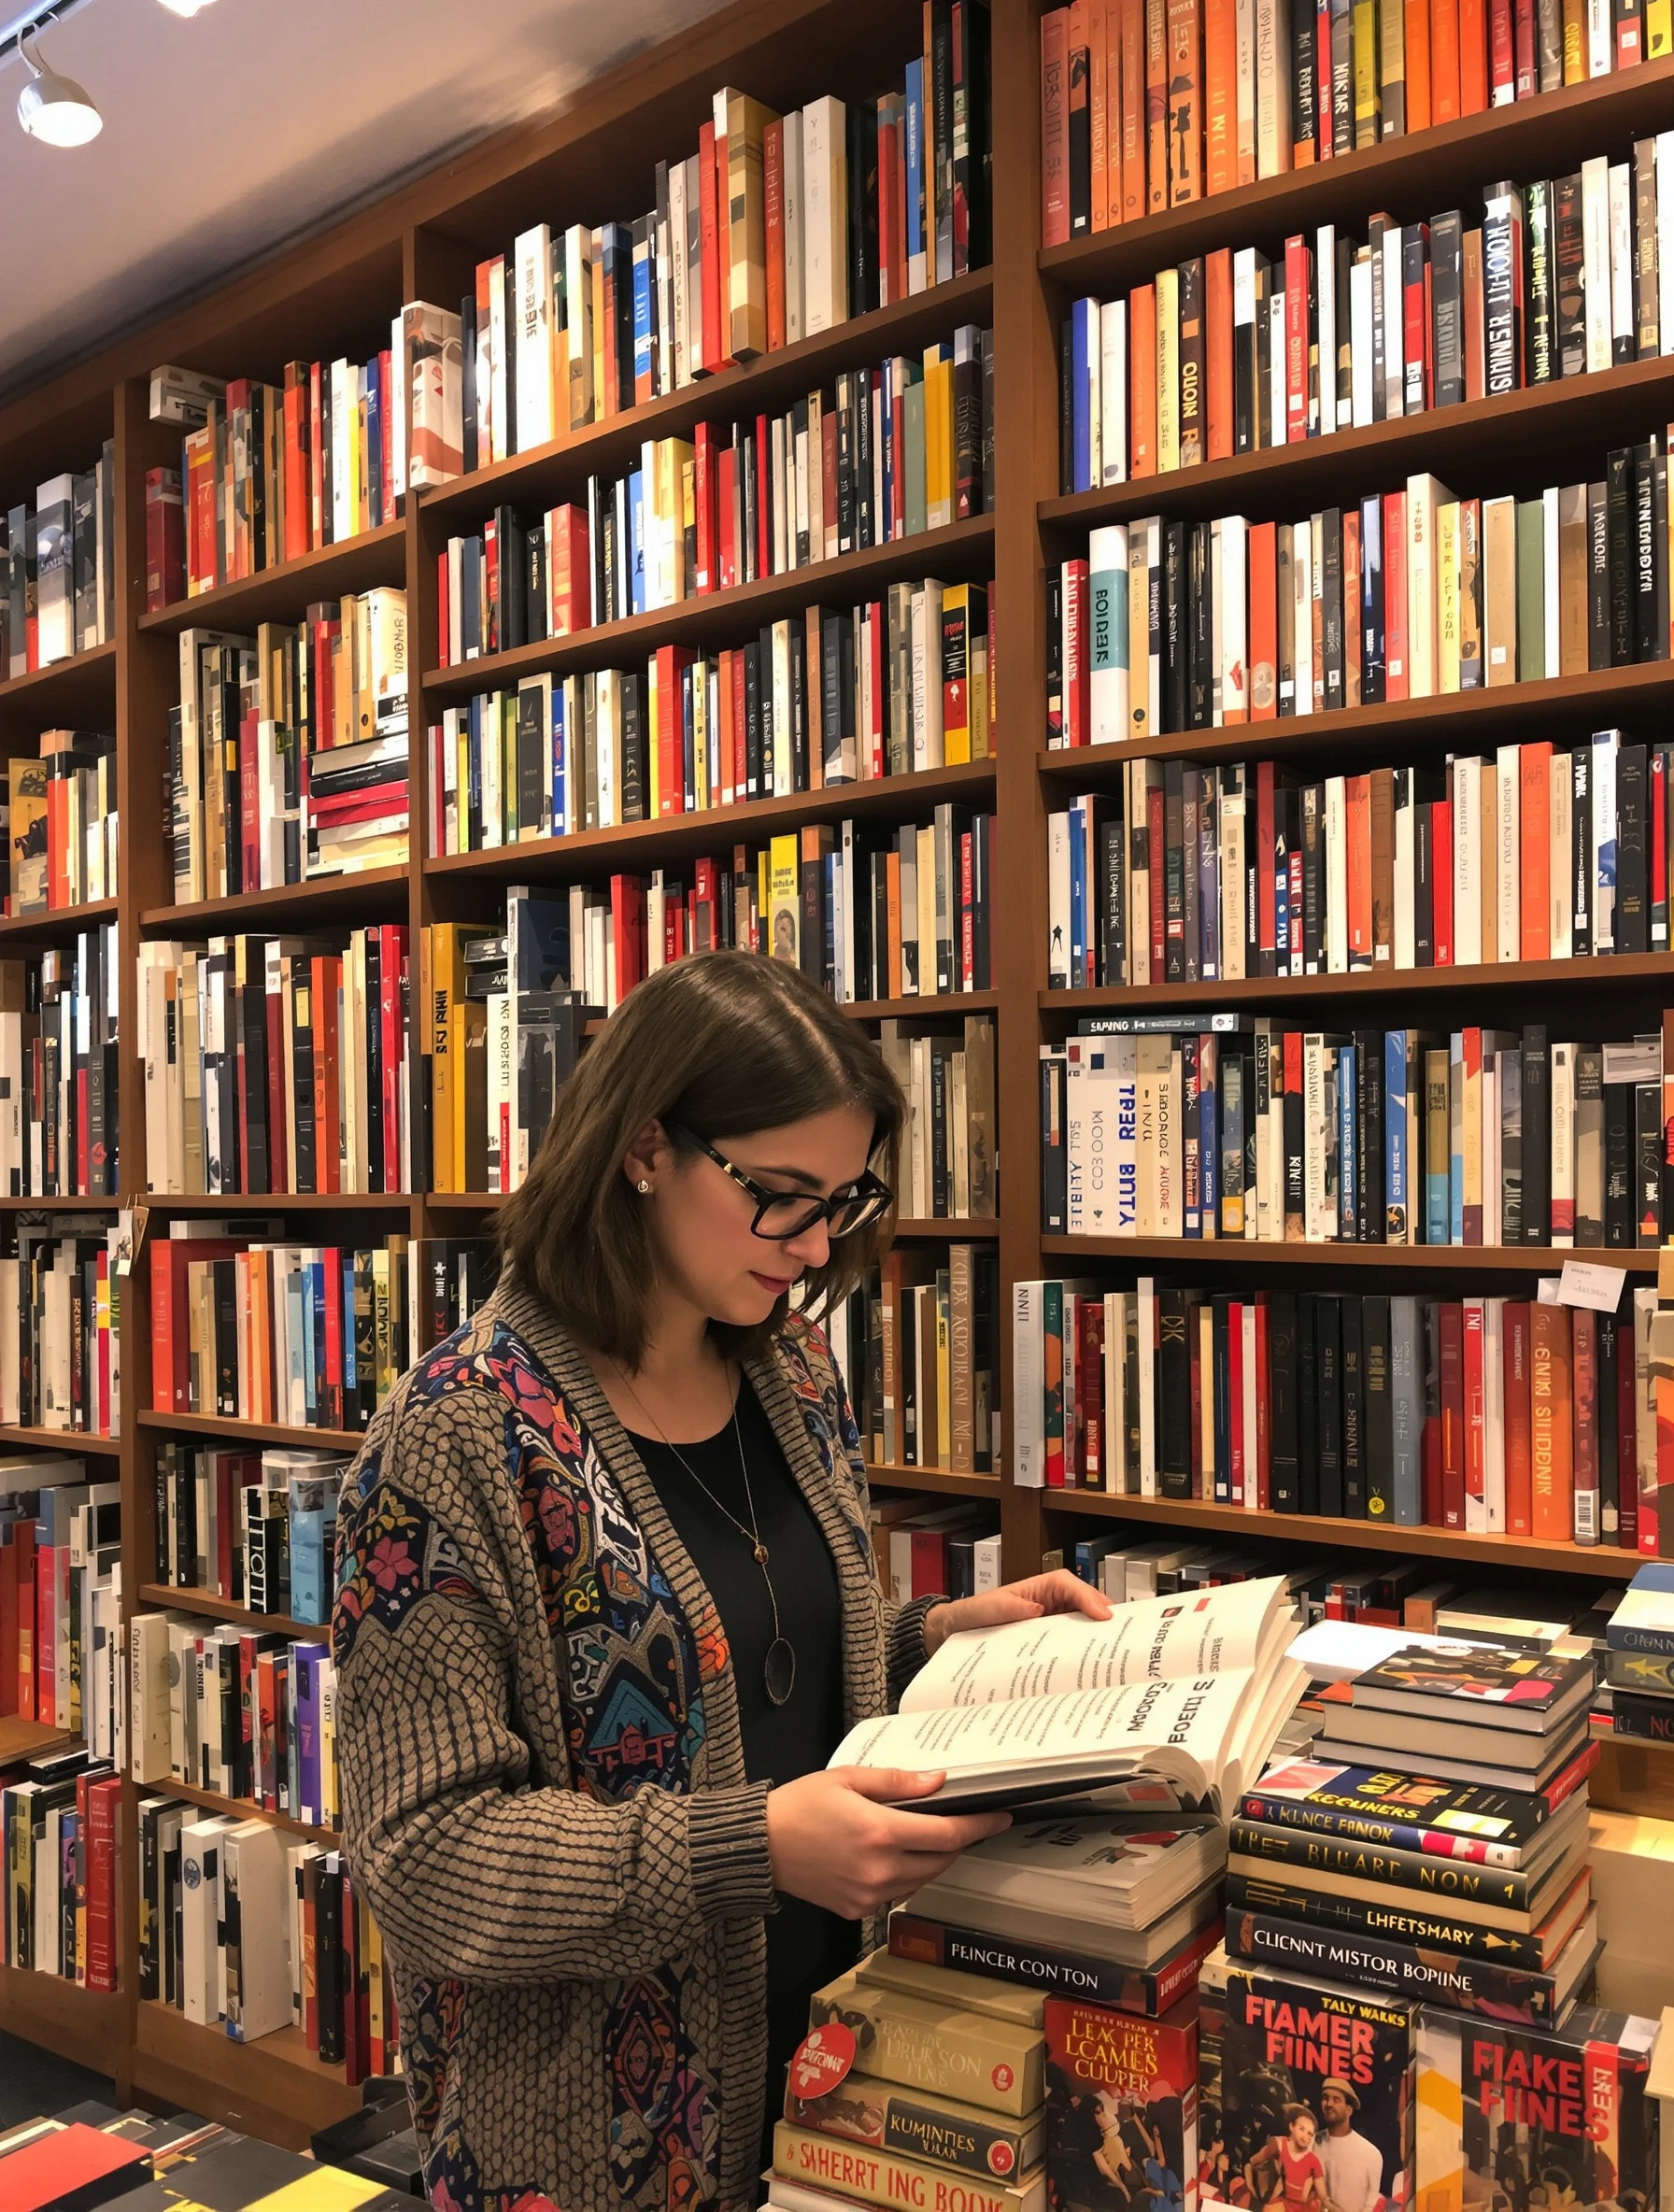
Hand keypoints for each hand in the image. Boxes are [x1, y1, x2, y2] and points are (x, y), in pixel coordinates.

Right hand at [765, 1767, 1009, 1920]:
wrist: (761, 1847)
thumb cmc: (800, 1805)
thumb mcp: (848, 1779)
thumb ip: (897, 1782)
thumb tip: (938, 1781)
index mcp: (880, 1832)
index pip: (947, 1834)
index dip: (979, 1826)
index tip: (1000, 1818)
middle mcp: (880, 1869)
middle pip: (941, 1860)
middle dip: (958, 1841)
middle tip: (964, 1821)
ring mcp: (869, 1894)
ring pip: (922, 1879)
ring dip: (934, 1859)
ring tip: (929, 1835)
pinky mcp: (857, 1909)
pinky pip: (897, 1893)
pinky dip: (906, 1874)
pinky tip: (894, 1856)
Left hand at [922, 1568, 1112, 1658]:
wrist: (955, 1635)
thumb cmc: (971, 1615)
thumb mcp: (985, 1609)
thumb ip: (1007, 1607)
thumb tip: (1037, 1609)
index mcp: (1038, 1587)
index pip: (1069, 1585)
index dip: (1088, 1597)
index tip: (1104, 1615)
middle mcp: (1050, 1602)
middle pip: (1084, 1605)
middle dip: (1103, 1618)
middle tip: (1124, 1639)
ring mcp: (1052, 1624)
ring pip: (1082, 1626)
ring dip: (1097, 1638)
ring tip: (1114, 1657)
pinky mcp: (1049, 1643)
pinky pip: (1071, 1645)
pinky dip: (1083, 1653)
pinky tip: (1090, 1669)